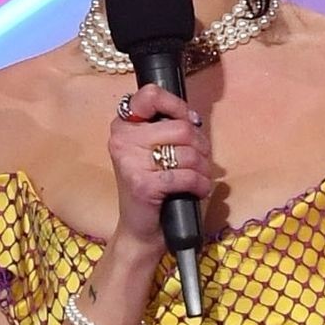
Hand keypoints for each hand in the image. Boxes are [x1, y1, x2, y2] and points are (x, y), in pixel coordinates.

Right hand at [108, 84, 215, 248]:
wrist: (140, 230)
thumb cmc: (152, 187)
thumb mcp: (153, 150)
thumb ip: (166, 128)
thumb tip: (193, 119)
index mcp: (123, 125)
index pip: (150, 95)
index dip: (177, 106)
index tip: (190, 121)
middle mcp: (122, 139)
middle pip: (181, 128)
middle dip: (200, 146)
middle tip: (201, 161)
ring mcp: (130, 162)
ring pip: (188, 153)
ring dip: (203, 168)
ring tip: (200, 178)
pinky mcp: (142, 184)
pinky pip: (186, 176)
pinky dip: (200, 185)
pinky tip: (199, 191)